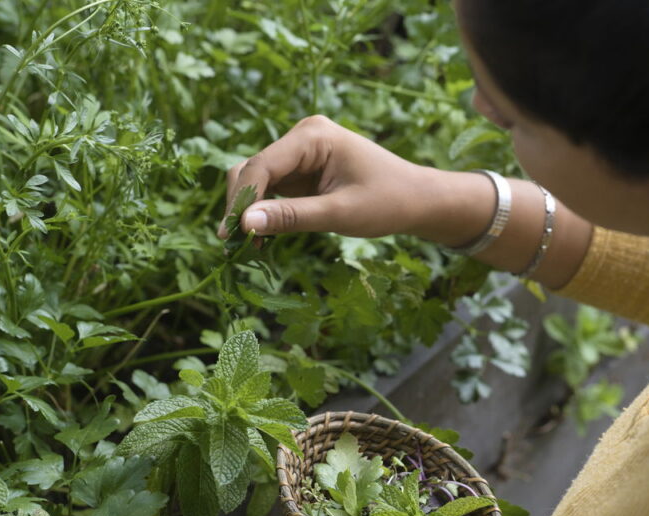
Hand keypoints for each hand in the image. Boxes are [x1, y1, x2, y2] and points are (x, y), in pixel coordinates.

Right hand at [216, 115, 438, 240]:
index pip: (261, 166)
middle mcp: (301, 137)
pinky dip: (262, 213)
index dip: (242, 200)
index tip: (230, 235)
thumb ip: (292, 217)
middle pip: (252, 170)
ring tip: (246, 246)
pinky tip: (260, 239)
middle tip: (234, 246)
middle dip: (241, 205)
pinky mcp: (300, 171)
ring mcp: (299, 154)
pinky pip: (270, 190)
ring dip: (248, 211)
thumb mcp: (340, 214)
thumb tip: (245, 224)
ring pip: (256, 181)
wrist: (417, 200)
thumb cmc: (388, 202)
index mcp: (312, 135)